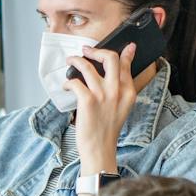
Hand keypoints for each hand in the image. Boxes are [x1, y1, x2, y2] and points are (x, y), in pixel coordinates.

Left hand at [63, 42, 139, 172]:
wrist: (100, 149)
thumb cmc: (107, 130)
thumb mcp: (122, 108)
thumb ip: (121, 91)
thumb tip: (116, 75)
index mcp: (128, 92)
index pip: (126, 65)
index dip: (126, 53)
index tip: (126, 46)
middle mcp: (117, 90)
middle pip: (110, 58)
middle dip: (96, 51)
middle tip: (86, 51)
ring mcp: (102, 95)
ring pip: (88, 66)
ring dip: (76, 61)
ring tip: (71, 61)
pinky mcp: (87, 100)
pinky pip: (75, 81)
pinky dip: (68, 82)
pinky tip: (66, 85)